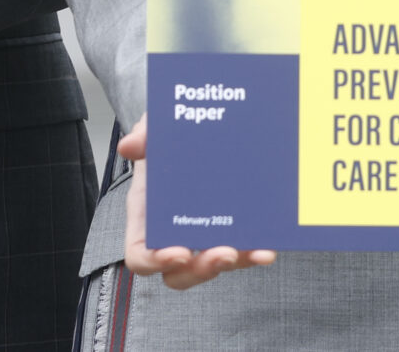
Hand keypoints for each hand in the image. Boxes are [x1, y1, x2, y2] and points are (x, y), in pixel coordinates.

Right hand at [119, 117, 276, 288]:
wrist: (199, 126)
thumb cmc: (170, 139)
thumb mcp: (156, 130)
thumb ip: (144, 135)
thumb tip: (129, 146)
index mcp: (147, 217)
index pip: (141, 255)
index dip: (156, 261)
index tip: (178, 252)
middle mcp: (174, 232)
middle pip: (181, 272)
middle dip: (203, 268)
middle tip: (225, 253)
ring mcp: (204, 234)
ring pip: (216, 264)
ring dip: (239, 262)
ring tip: (258, 251)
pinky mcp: (231, 229)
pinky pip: (242, 249)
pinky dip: (255, 250)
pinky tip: (268, 244)